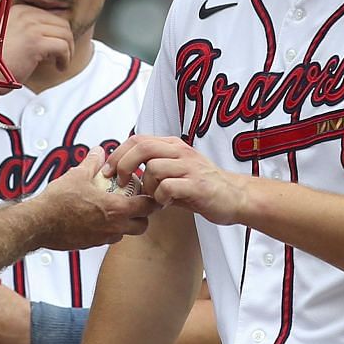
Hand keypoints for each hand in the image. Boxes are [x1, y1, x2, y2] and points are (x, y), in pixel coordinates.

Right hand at [0, 3, 74, 87]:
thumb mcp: (11, 35)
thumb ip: (29, 29)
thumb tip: (52, 34)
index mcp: (18, 10)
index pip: (51, 16)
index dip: (57, 33)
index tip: (56, 46)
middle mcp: (24, 15)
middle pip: (61, 23)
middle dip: (66, 41)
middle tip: (63, 55)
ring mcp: (30, 27)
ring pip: (65, 34)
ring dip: (68, 51)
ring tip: (61, 62)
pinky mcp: (36, 43)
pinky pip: (63, 47)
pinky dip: (66, 58)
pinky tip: (60, 66)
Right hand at [31, 148, 155, 248]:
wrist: (39, 223)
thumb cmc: (58, 203)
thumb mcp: (78, 175)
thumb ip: (92, 162)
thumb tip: (98, 152)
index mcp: (115, 209)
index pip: (147, 207)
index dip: (152, 200)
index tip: (150, 194)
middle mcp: (113, 227)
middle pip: (142, 226)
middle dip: (142, 216)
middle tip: (136, 204)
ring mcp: (102, 238)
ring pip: (125, 234)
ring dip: (125, 224)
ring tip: (115, 211)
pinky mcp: (90, 245)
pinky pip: (107, 239)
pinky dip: (108, 230)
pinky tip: (97, 219)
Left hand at [107, 134, 249, 225]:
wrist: (235, 197)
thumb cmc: (202, 187)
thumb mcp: (177, 171)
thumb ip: (154, 169)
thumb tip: (126, 173)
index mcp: (173, 146)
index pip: (138, 139)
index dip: (118, 153)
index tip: (108, 171)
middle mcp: (181, 152)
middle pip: (142, 147)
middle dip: (123, 165)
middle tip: (120, 182)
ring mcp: (190, 167)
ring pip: (153, 168)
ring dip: (146, 187)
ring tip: (153, 198)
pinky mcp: (197, 185)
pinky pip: (168, 187)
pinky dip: (160, 197)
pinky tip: (165, 204)